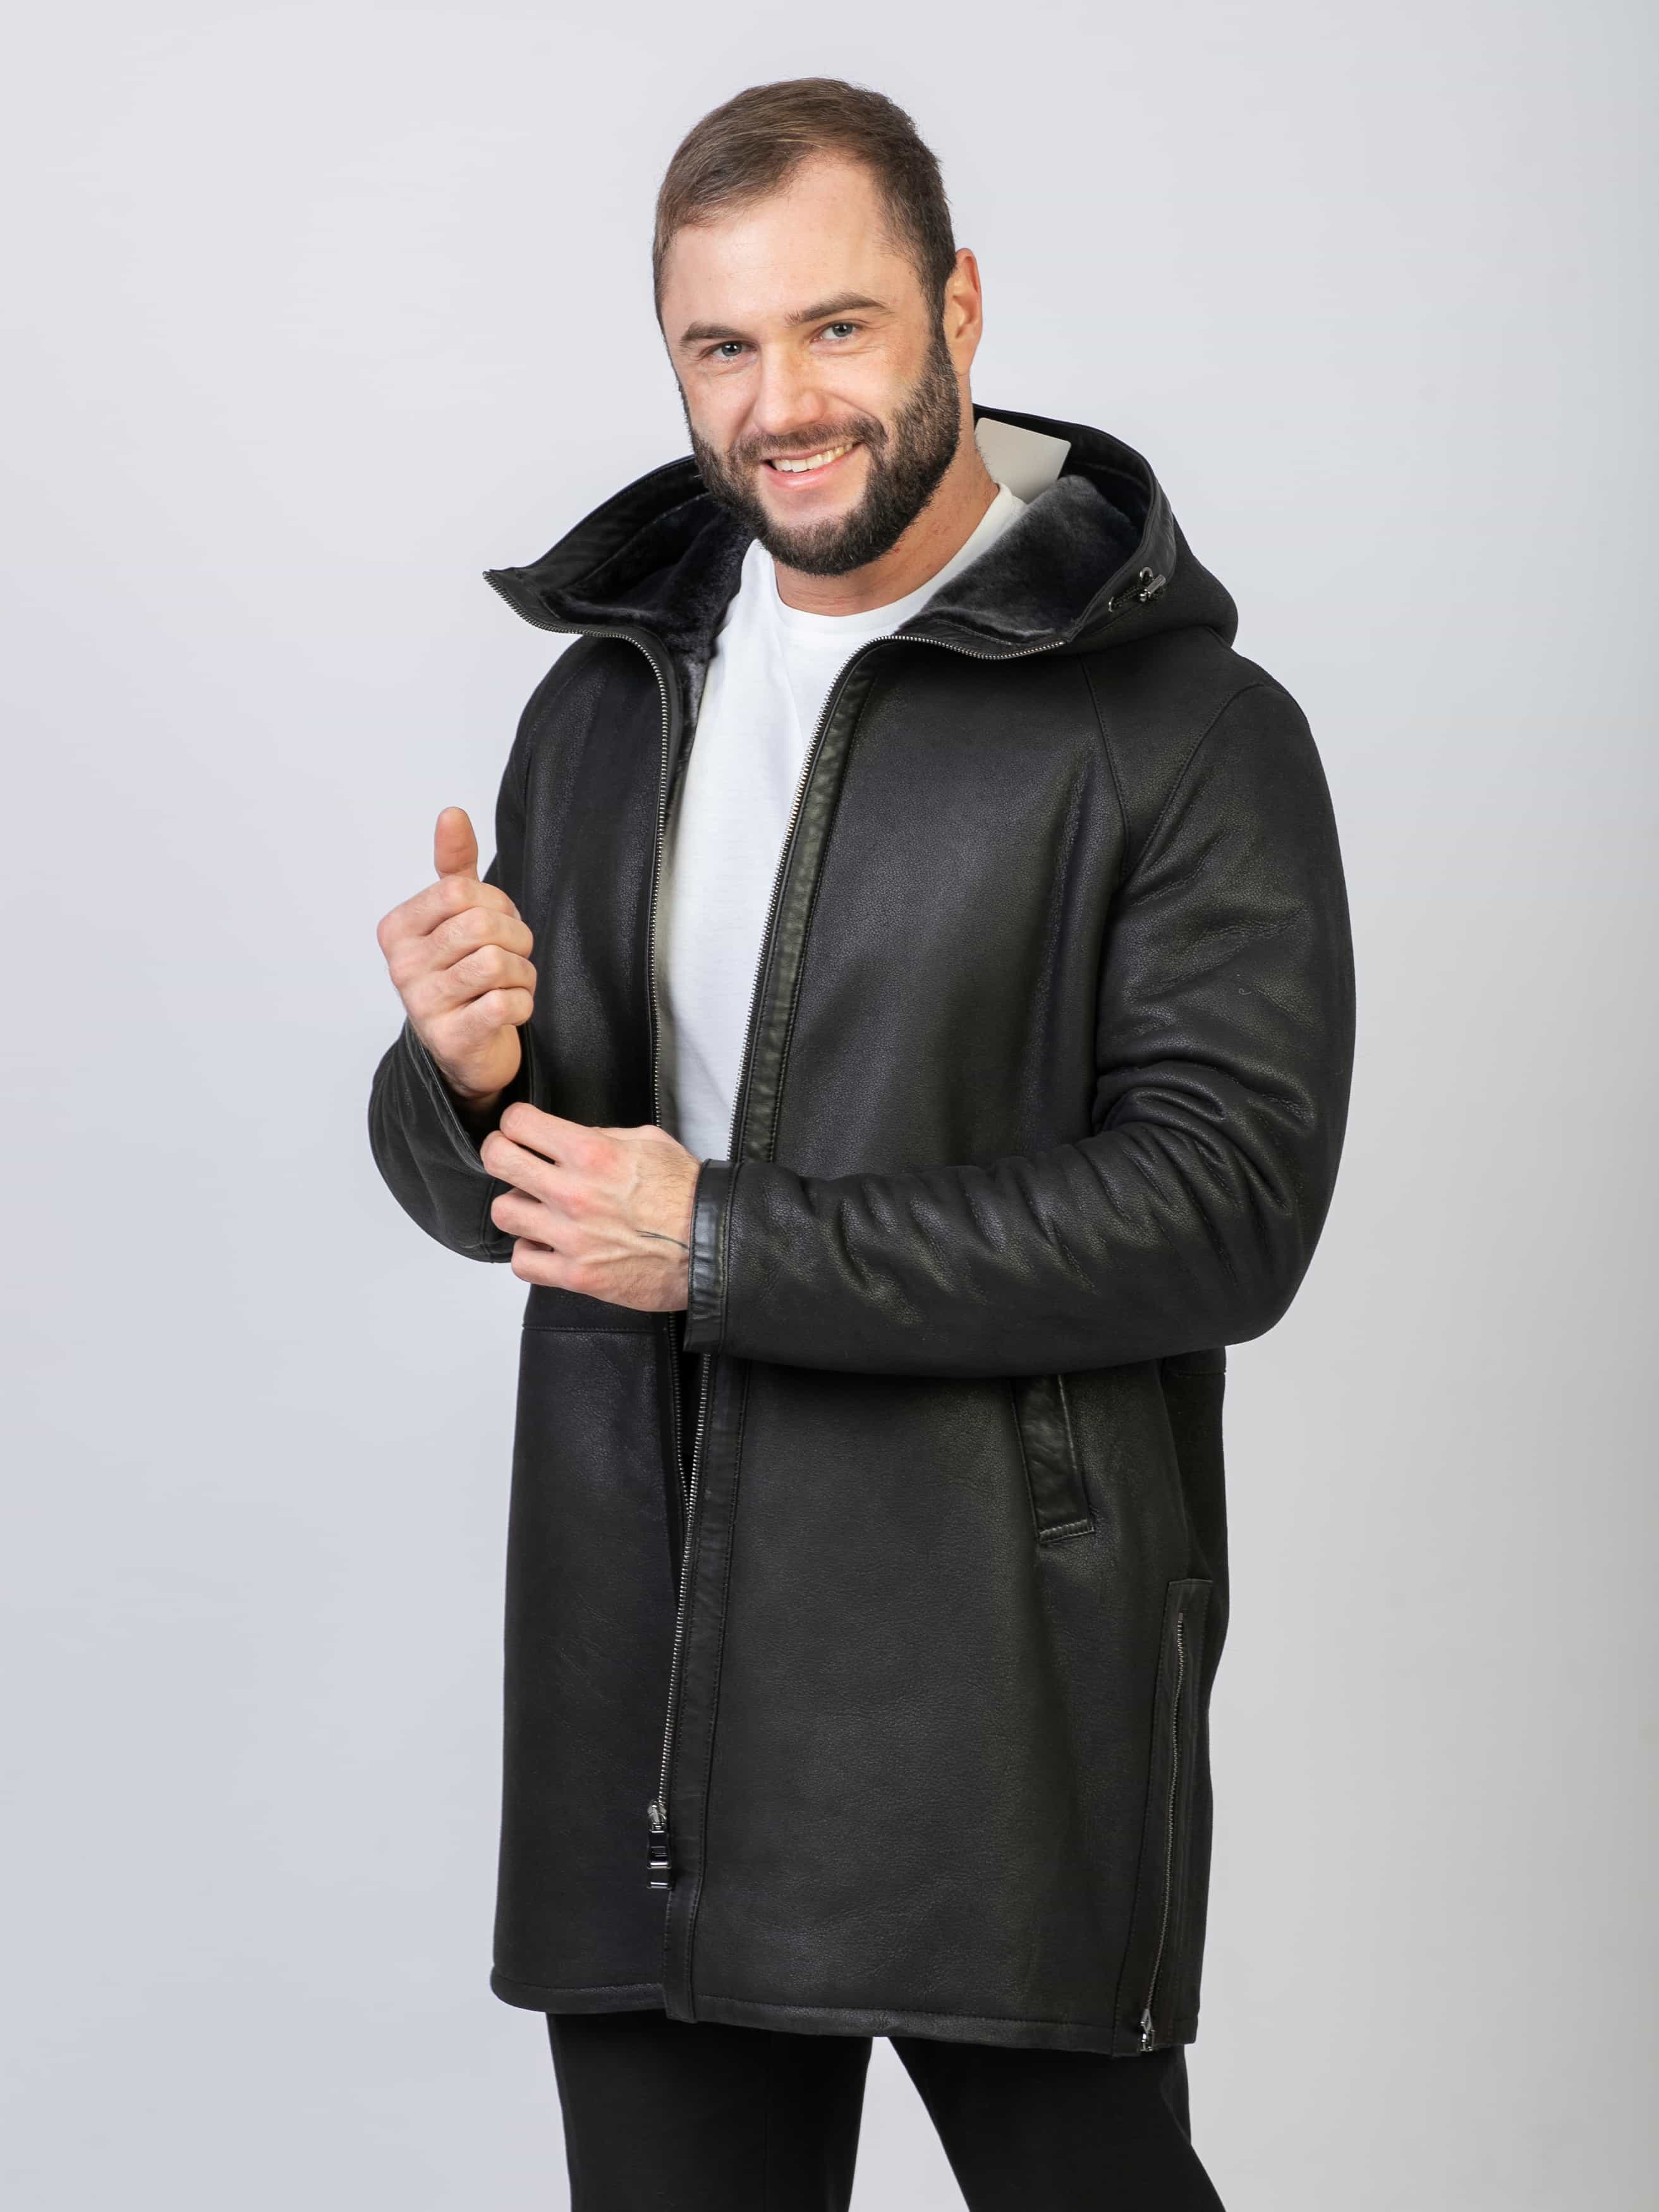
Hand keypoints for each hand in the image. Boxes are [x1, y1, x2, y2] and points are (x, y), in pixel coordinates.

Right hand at [375, 806, 536, 1108]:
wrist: (466, 1051)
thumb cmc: (464, 975)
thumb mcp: (456, 917)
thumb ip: (454, 865)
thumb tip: (451, 814)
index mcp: (397, 929)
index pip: (459, 891)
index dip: (496, 903)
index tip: (498, 923)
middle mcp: (402, 966)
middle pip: (480, 925)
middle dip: (515, 936)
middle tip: (515, 955)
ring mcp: (423, 1005)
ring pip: (496, 963)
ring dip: (522, 972)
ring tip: (514, 982)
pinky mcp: (452, 1039)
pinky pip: (505, 1004)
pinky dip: (523, 1004)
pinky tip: (512, 1008)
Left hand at [480, 1104, 699, 1310]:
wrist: (713, 1245)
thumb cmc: (687, 1194)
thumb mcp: (649, 1141)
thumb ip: (602, 1135)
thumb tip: (567, 1139)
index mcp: (592, 1152)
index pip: (519, 1123)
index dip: (516, 1122)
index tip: (522, 1129)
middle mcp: (574, 1192)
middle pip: (498, 1160)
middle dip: (500, 1153)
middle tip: (512, 1159)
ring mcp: (571, 1236)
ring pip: (503, 1212)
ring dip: (518, 1207)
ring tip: (537, 1209)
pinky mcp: (577, 1274)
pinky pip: (522, 1263)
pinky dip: (530, 1253)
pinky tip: (546, 1245)